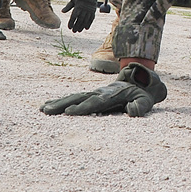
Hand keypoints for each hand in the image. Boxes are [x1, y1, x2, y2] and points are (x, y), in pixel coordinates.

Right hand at [40, 63, 167, 116]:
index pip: (95, 102)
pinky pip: (75, 99)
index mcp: (112, 95)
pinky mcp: (92, 95)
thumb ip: (140, 106)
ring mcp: (95, 93)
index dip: (83, 107)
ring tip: (43, 109)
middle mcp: (100, 93)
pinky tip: (48, 107)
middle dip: (64, 105)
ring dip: (59, 103)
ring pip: (74, 97)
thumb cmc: (144, 93)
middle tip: (48, 111)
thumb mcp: (147, 100)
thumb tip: (131, 111)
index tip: (70, 112)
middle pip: (79, 98)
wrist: (143, 79)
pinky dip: (62, 102)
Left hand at [61, 0, 100, 31]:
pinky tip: (86, 28)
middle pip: (79, 20)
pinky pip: (91, 20)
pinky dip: (89, 24)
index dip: (71, 23)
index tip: (69, 27)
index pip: (73, 17)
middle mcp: (83, 10)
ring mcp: (89, 11)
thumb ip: (68, 7)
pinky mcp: (93, 12)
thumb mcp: (73, 0)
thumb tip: (62, 11)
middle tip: (73, 31)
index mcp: (78, 7)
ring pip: (85, 21)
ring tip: (78, 31)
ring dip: (82, 27)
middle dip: (76, 27)